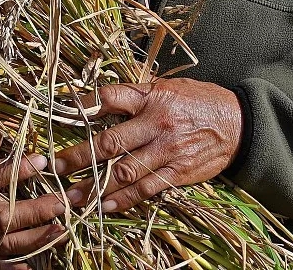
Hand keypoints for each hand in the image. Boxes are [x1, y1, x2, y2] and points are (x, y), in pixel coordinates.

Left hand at [52, 78, 242, 212]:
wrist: (239, 123)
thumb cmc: (198, 101)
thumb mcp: (168, 87)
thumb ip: (137, 94)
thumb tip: (101, 99)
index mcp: (152, 97)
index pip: (111, 97)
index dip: (84, 105)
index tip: (61, 114)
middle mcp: (157, 124)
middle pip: (110, 142)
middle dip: (79, 156)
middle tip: (54, 167)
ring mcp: (167, 151)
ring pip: (124, 171)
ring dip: (94, 186)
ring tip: (70, 196)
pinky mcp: (177, 173)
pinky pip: (146, 189)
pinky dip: (123, 199)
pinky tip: (104, 206)